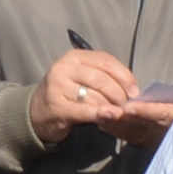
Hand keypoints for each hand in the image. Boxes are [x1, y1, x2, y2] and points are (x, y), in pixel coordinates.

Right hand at [33, 47, 162, 147]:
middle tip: (127, 106)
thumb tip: (131, 89)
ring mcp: (58, 87)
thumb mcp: (82, 77)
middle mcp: (64, 68)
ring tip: (118, 113)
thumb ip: (104, 77)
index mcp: (74, 57)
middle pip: (102, 79)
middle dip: (119, 94)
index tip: (135, 91)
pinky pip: (85, 110)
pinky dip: (100, 114)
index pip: (106, 61)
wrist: (37, 112)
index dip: (125, 76)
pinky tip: (109, 116)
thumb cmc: (66, 93)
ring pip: (95, 95)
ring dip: (111, 106)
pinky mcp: (57, 106)